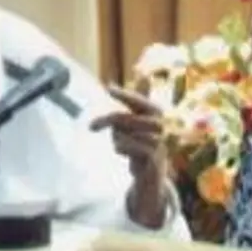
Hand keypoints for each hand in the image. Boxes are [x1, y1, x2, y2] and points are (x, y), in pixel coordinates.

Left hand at [91, 85, 171, 226]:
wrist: (153, 175)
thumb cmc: (145, 142)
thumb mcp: (141, 121)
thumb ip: (141, 99)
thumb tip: (144, 75)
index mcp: (158, 113)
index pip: (139, 102)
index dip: (125, 95)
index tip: (109, 89)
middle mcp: (160, 126)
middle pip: (124, 118)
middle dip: (106, 121)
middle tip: (91, 127)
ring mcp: (157, 142)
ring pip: (123, 133)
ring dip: (116, 138)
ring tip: (120, 144)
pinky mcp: (152, 158)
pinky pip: (126, 146)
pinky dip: (119, 148)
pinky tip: (121, 152)